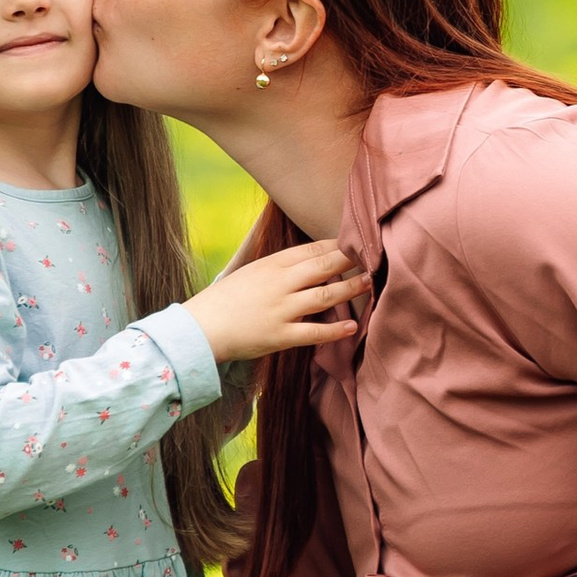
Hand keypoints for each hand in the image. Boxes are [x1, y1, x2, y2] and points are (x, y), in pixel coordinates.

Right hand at [187, 239, 366, 368]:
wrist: (201, 328)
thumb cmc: (226, 300)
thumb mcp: (251, 272)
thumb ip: (280, 268)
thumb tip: (311, 261)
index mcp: (271, 264)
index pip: (312, 249)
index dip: (338, 245)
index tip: (357, 240)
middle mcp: (280, 284)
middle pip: (324, 267)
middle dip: (351, 259)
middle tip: (375, 253)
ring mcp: (282, 310)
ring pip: (325, 296)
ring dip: (351, 288)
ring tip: (370, 281)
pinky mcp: (281, 336)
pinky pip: (314, 332)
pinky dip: (335, 330)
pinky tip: (352, 326)